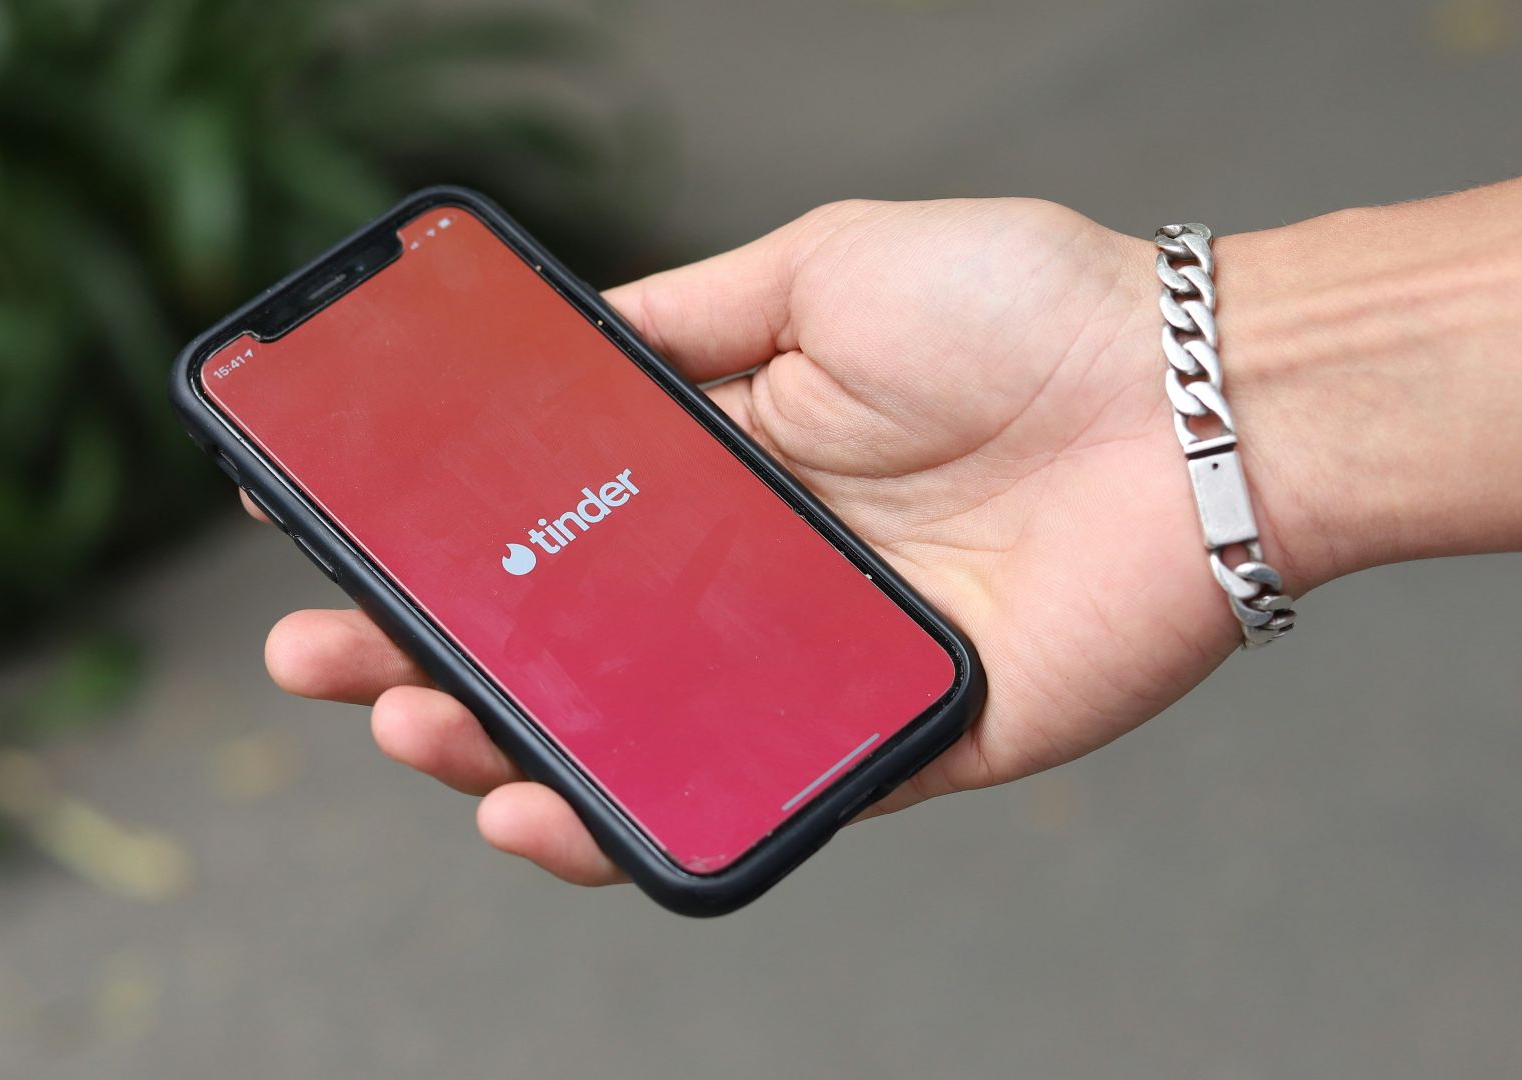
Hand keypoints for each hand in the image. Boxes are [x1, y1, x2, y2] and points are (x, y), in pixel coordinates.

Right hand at [254, 197, 1297, 883]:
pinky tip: (538, 808)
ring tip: (410, 726)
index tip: (332, 529)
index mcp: (739, 463)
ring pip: (632, 733)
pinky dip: (636, 821)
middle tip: (322, 652)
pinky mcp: (894, 745)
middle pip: (570, 638)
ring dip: (501, 746)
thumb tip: (564, 342)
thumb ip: (690, 318)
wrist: (1199, 403)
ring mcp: (819, 667)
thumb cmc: (1024, 313)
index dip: (447, 533)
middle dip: (431, 650)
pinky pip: (750, 800)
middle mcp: (763, 573)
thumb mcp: (822, 268)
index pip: (558, 520)